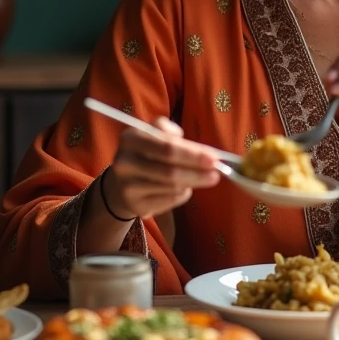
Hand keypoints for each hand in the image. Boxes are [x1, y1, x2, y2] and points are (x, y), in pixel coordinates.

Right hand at [104, 117, 220, 219]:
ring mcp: (127, 186)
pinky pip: (169, 201)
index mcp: (131, 138)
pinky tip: (184, 188)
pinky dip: (183, 195)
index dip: (193, 154)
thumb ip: (173, 134)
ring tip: (201, 178)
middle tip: (217, 174)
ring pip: (172, 187)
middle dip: (197, 172)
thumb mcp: (155, 134)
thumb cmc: (148, 153)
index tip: (215, 158)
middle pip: (170, 171)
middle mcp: (125, 162)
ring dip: (191, 183)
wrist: (122, 183)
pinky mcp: (135, 205)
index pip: (167, 147)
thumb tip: (202, 152)